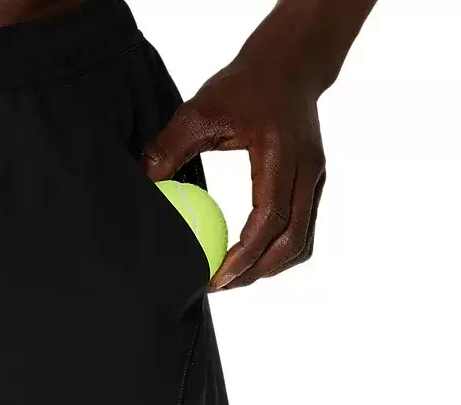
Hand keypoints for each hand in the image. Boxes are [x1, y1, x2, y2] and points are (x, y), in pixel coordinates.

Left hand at [142, 8, 330, 290]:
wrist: (290, 63)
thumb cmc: (245, 84)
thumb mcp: (199, 109)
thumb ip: (169, 147)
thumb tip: (145, 184)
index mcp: (282, 155)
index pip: (269, 219)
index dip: (245, 255)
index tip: (217, 276)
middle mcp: (307, 171)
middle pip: (291, 242)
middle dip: (255, 272)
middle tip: (219, 285)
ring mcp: (315, 179)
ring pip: (302, 243)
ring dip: (270, 267)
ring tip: (234, 276)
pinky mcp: (313, 182)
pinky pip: (304, 231)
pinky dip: (280, 252)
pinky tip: (252, 256)